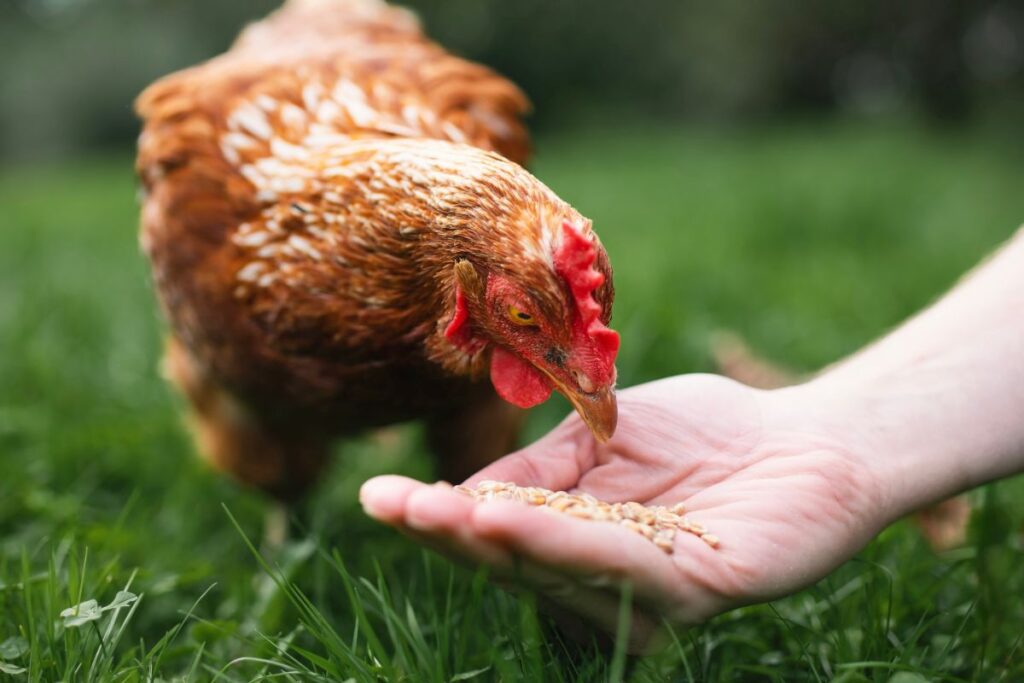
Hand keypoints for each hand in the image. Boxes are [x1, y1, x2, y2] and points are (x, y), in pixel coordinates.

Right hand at [360, 374, 888, 649]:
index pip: (498, 534)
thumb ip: (538, 466)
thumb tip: (459, 494)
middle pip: (516, 563)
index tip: (378, 497)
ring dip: (496, 542)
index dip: (439, 520)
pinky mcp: (696, 590)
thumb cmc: (706, 433)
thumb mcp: (601, 434)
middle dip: (452, 535)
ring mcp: (649, 593)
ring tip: (440, 514)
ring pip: (557, 572)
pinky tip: (507, 521)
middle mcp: (606, 580)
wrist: (807, 434)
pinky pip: (619, 572)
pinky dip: (559, 546)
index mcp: (579, 541)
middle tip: (395, 507)